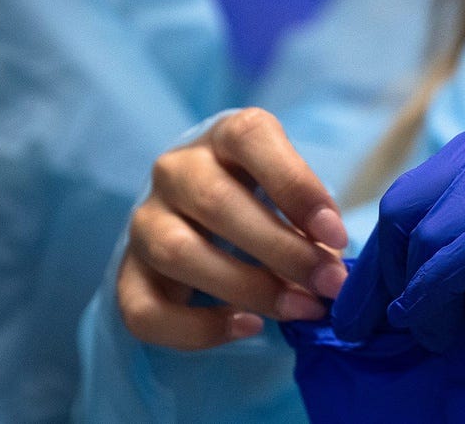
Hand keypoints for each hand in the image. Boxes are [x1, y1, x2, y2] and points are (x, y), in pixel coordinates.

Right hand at [118, 108, 348, 350]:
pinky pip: (145, 309)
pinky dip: (199, 328)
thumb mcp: (292, 192)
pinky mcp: (127, 274)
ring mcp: (145, 220)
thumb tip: (334, 272)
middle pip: (215, 201)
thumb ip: (313, 224)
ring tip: (300, 308)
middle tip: (328, 282)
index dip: (296, 187)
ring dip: (247, 288)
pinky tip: (248, 327)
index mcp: (224, 136)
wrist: (201, 219)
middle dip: (282, 250)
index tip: (337, 236)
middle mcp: (176, 170)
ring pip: (176, 252)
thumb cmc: (264, 198)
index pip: (250, 138)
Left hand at [332, 105, 464, 350]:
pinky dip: (433, 298)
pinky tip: (436, 326)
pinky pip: (458, 257)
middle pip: (408, 206)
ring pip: (427, 233)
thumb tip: (419, 291)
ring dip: (411, 294)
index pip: (418, 190)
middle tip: (370, 324)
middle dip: (381, 273)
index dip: (385, 251)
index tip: (367, 298)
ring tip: (427, 332)